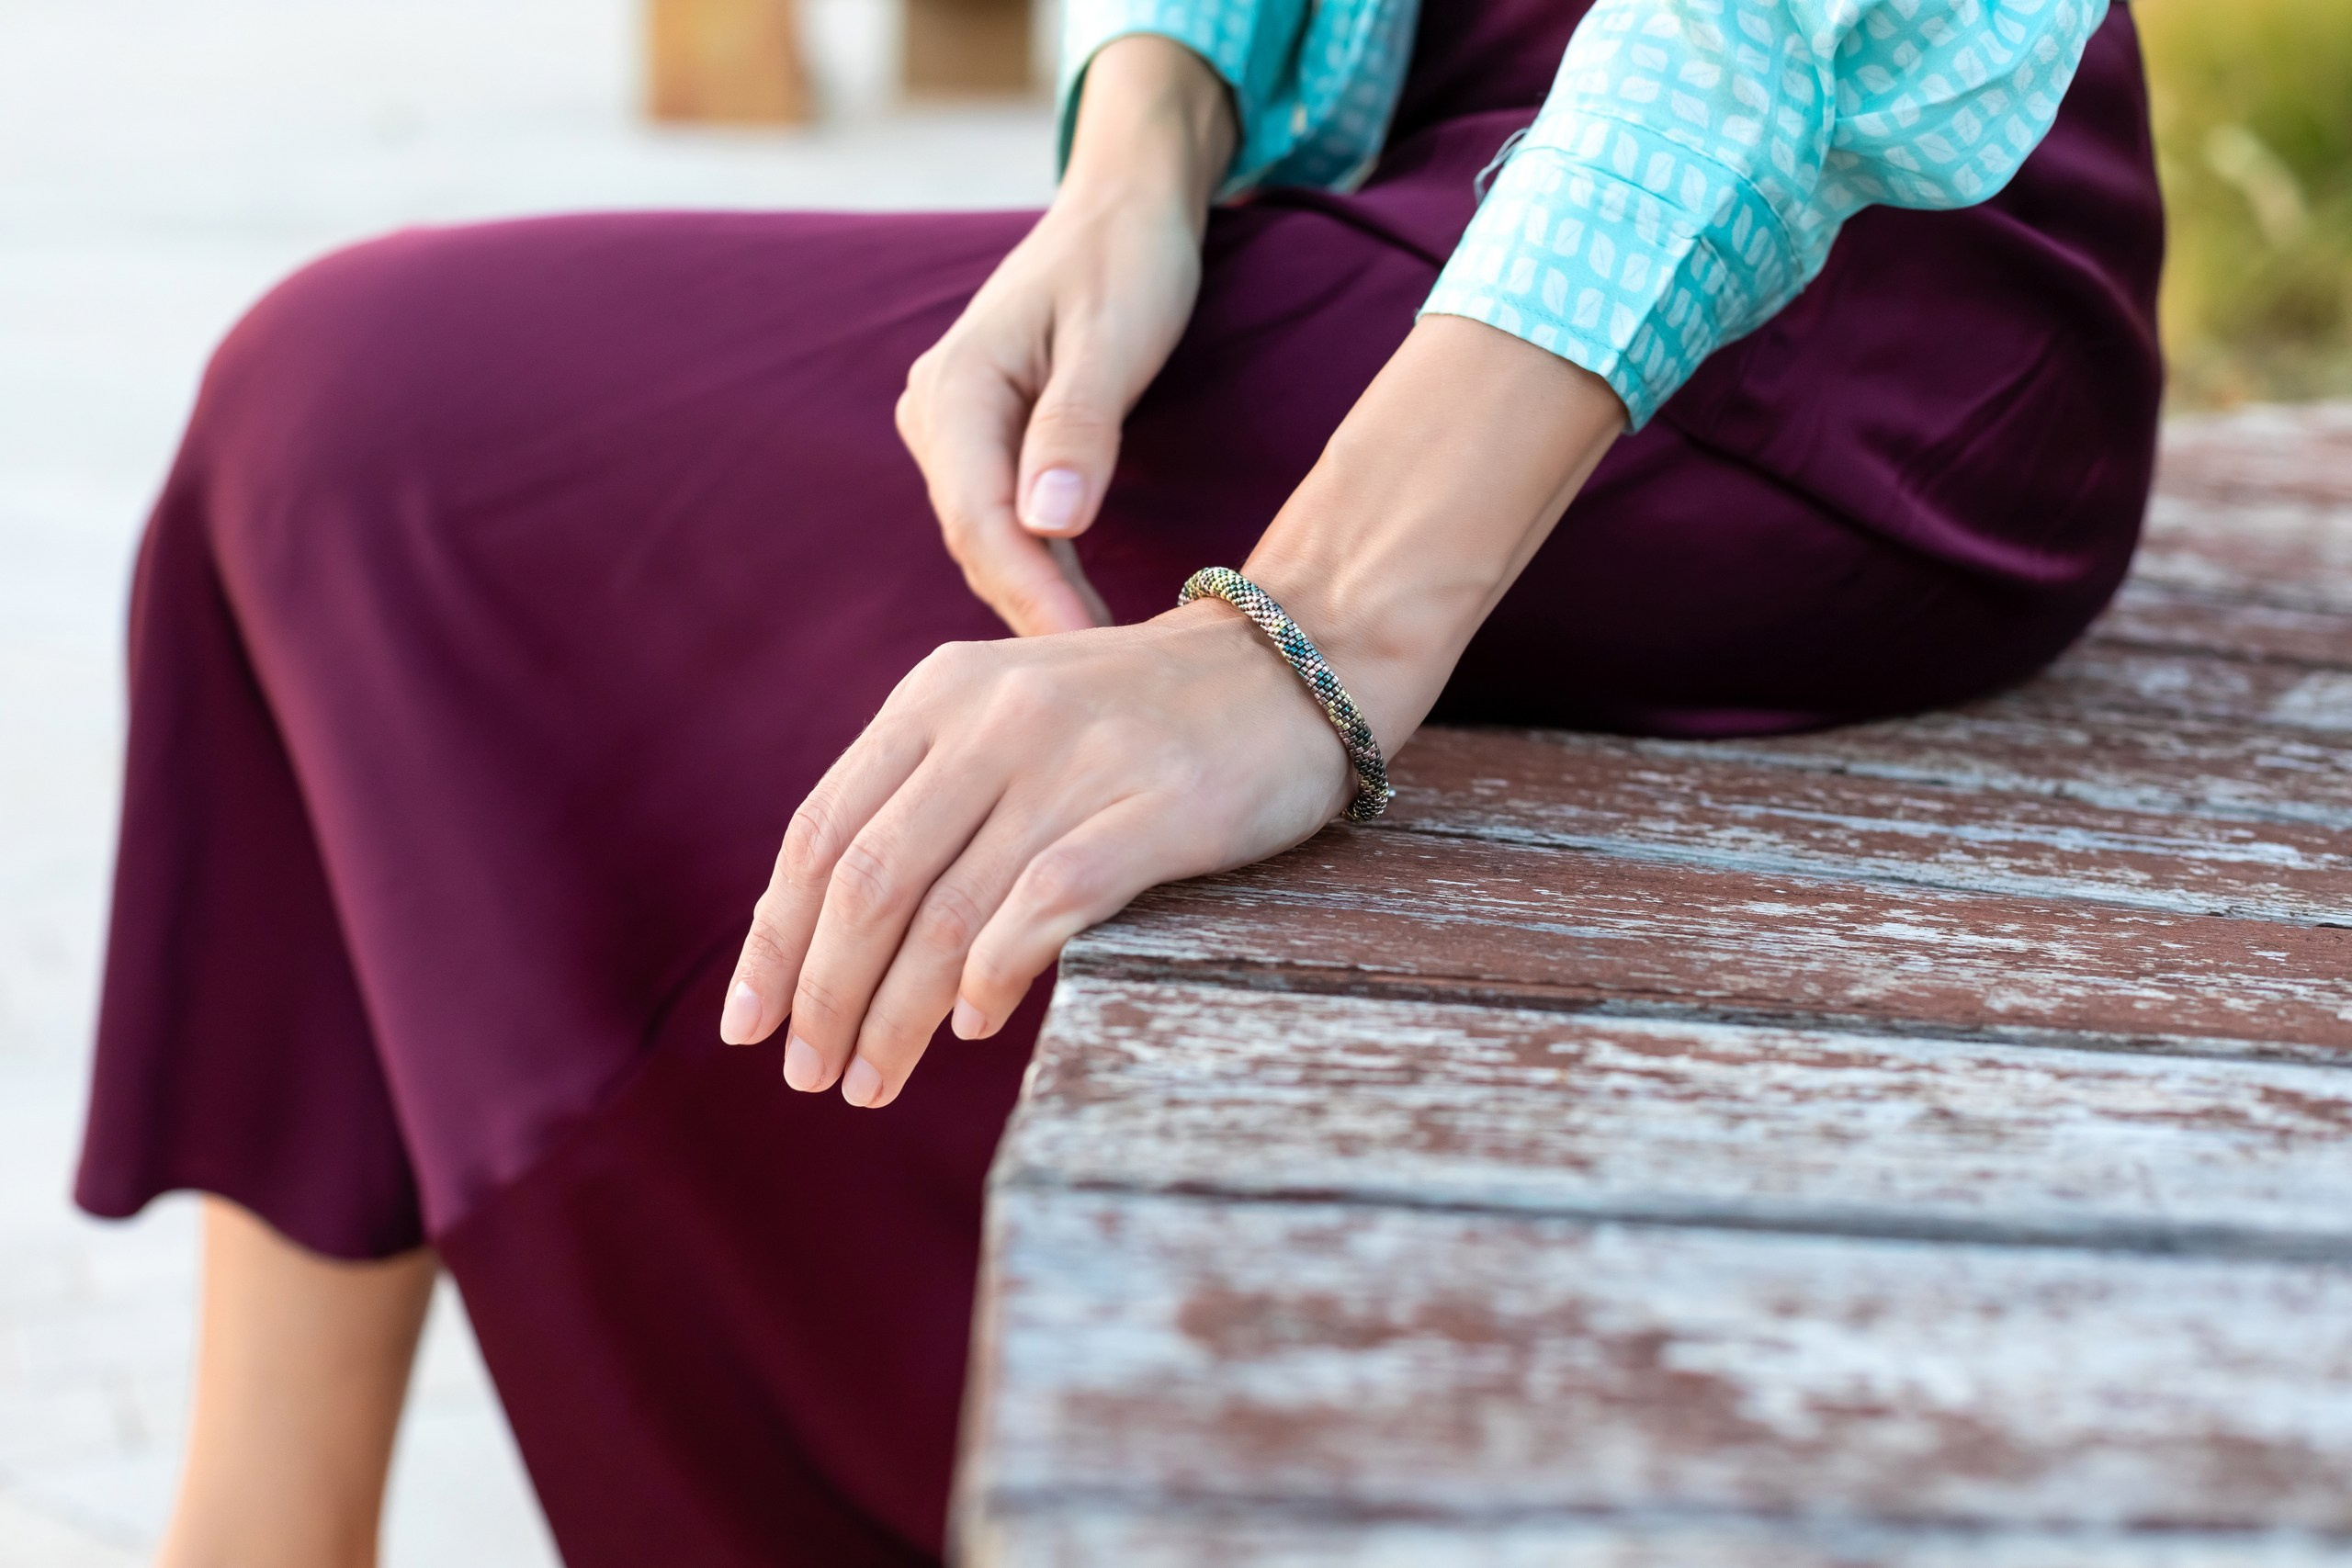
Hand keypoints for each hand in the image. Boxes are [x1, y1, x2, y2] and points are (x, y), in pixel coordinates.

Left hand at [716, 604, 1352, 1105]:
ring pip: (945, 911)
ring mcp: (1071, 761)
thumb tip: (811, 926)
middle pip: (869, 881)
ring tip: (872, 1080)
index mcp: (937, 693)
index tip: (747, 1023)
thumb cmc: (1135, 720)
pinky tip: (978, 1028)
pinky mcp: (1150, 808)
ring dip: (895, 1014)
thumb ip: (918, 797)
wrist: (1290, 665)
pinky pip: (1042, 909)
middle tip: (808, 1074)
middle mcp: (992, 718)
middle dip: (823, 993)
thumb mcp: (1005, 721)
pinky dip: (994, 979)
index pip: (821, 829)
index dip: (773, 937)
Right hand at [896, 36, 1235, 634]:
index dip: (1031, 595)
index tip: (1085, 654)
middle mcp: (936, 415)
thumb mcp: (1116, 336)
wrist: (1121, 208)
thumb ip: (1080, 428)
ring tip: (1098, 673)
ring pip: (991, 542)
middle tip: (1098, 694)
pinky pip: (1007, 525)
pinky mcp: (984, 447)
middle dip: (1033, 615)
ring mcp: (954, 434)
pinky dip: (1043, 572)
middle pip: (980, 542)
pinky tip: (1083, 619)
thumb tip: (1049, 524)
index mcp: (954, 389)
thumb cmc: (1127, 259)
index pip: (982, 520)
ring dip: (1037, 603)